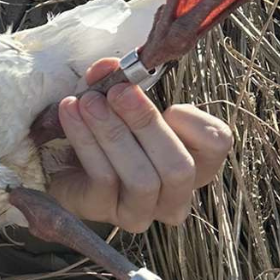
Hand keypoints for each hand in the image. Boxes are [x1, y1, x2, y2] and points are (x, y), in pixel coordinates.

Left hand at [46, 57, 233, 230]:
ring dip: (113, 133)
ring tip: (88, 102)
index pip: (217, 145)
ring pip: (141, 179)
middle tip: (118, 93)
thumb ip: (119, 83)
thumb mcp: (116, 101)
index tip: (170, 105)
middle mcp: (173, 197)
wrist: (61, 160)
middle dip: (147, 125)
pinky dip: (85, 141)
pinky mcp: (103, 212)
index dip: (197, 124)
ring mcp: (140, 212)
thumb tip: (109, 67)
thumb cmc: (103, 129)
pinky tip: (69, 113)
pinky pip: (102, 179)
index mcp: (191, 163)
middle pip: (178, 168)